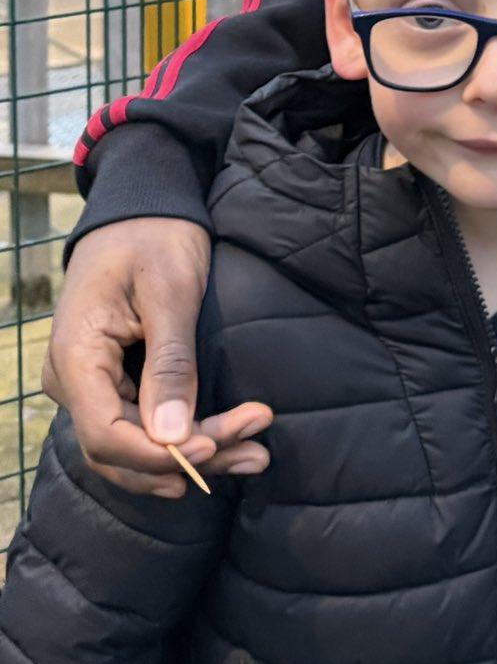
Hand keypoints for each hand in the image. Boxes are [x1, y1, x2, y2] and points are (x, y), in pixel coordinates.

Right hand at [41, 217, 271, 497]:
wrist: (144, 208)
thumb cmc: (155, 237)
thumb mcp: (170, 292)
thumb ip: (170, 363)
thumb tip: (172, 437)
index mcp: (76, 357)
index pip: (105, 435)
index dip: (157, 454)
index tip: (213, 447)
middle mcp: (73, 380)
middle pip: (123, 448)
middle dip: (190, 456)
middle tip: (257, 450)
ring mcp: (91, 383)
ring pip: (135, 444)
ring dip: (193, 453)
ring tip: (255, 454)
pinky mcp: (114, 380)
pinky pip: (141, 423)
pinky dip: (185, 436)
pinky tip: (227, 442)